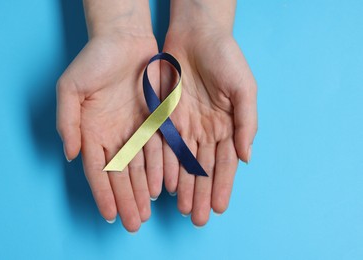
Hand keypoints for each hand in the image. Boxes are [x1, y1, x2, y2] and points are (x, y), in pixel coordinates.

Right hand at [56, 31, 162, 231]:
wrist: (124, 40)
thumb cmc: (94, 61)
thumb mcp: (70, 88)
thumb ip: (68, 122)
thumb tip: (71, 155)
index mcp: (91, 131)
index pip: (97, 170)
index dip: (103, 193)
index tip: (109, 215)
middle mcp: (113, 135)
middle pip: (120, 175)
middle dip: (126, 200)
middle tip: (133, 223)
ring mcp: (134, 130)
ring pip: (139, 167)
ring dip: (142, 191)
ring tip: (147, 212)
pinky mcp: (154, 121)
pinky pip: (157, 150)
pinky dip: (159, 169)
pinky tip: (162, 187)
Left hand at [162, 29, 257, 225]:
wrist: (197, 35)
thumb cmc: (226, 58)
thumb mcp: (245, 88)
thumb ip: (247, 123)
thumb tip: (246, 158)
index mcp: (227, 125)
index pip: (225, 163)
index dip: (222, 186)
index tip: (219, 208)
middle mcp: (206, 130)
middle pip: (203, 168)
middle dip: (201, 193)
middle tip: (197, 218)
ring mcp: (185, 125)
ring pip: (184, 162)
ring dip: (184, 186)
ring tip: (182, 208)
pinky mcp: (166, 116)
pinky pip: (165, 145)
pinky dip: (166, 165)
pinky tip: (167, 183)